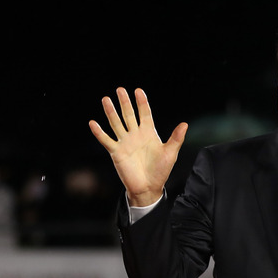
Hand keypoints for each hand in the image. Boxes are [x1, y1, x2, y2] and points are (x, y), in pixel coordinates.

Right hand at [89, 87, 187, 206]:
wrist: (148, 188)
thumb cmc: (160, 171)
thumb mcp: (170, 153)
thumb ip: (176, 138)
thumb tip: (185, 124)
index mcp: (148, 133)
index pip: (144, 113)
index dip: (141, 102)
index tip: (138, 91)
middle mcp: (135, 135)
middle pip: (128, 114)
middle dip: (124, 102)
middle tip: (120, 89)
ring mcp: (125, 143)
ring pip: (116, 123)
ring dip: (111, 112)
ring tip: (106, 99)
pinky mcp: (116, 152)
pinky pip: (106, 140)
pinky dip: (99, 132)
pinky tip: (93, 123)